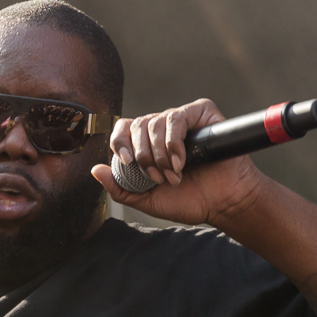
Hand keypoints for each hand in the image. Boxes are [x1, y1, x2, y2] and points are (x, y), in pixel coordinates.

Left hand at [91, 98, 272, 226]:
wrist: (221, 203)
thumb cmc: (188, 200)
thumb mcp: (145, 199)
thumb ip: (119, 187)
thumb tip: (95, 169)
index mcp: (147, 144)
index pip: (123, 129)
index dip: (119, 141)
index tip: (127, 161)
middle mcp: (162, 129)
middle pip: (137, 125)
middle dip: (143, 156)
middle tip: (157, 178)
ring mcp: (182, 120)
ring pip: (155, 122)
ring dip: (160, 154)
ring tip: (173, 175)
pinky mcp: (201, 113)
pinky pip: (177, 117)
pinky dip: (174, 143)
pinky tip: (182, 161)